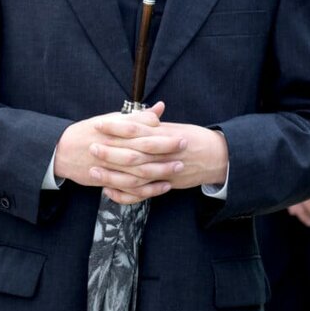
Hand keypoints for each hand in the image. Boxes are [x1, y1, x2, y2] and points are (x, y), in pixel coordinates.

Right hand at [54, 102, 181, 202]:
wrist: (62, 151)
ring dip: (160, 170)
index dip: (161, 134)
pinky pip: (130, 188)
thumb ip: (137, 116)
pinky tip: (163, 186)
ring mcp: (110, 166)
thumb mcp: (111, 119)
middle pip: (143, 150)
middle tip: (184, 148)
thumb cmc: (89, 132)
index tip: (179, 134)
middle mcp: (113, 148)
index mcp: (114, 131)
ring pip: (139, 170)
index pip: (141, 131)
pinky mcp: (108, 180)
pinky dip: (148, 189)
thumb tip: (160, 108)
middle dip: (165, 150)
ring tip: (178, 167)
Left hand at [89, 103, 229, 203]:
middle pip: (132, 153)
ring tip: (94, 171)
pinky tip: (109, 191)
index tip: (99, 123)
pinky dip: (125, 194)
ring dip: (113, 175)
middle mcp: (163, 154)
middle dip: (110, 152)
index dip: (116, 127)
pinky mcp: (165, 185)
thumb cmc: (196, 139)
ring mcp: (164, 172)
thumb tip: (139, 116)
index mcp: (163, 135)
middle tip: (91, 147)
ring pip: (135, 176)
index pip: (136, 129)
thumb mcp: (175, 128)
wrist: (218, 157)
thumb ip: (155, 124)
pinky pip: (142, 193)